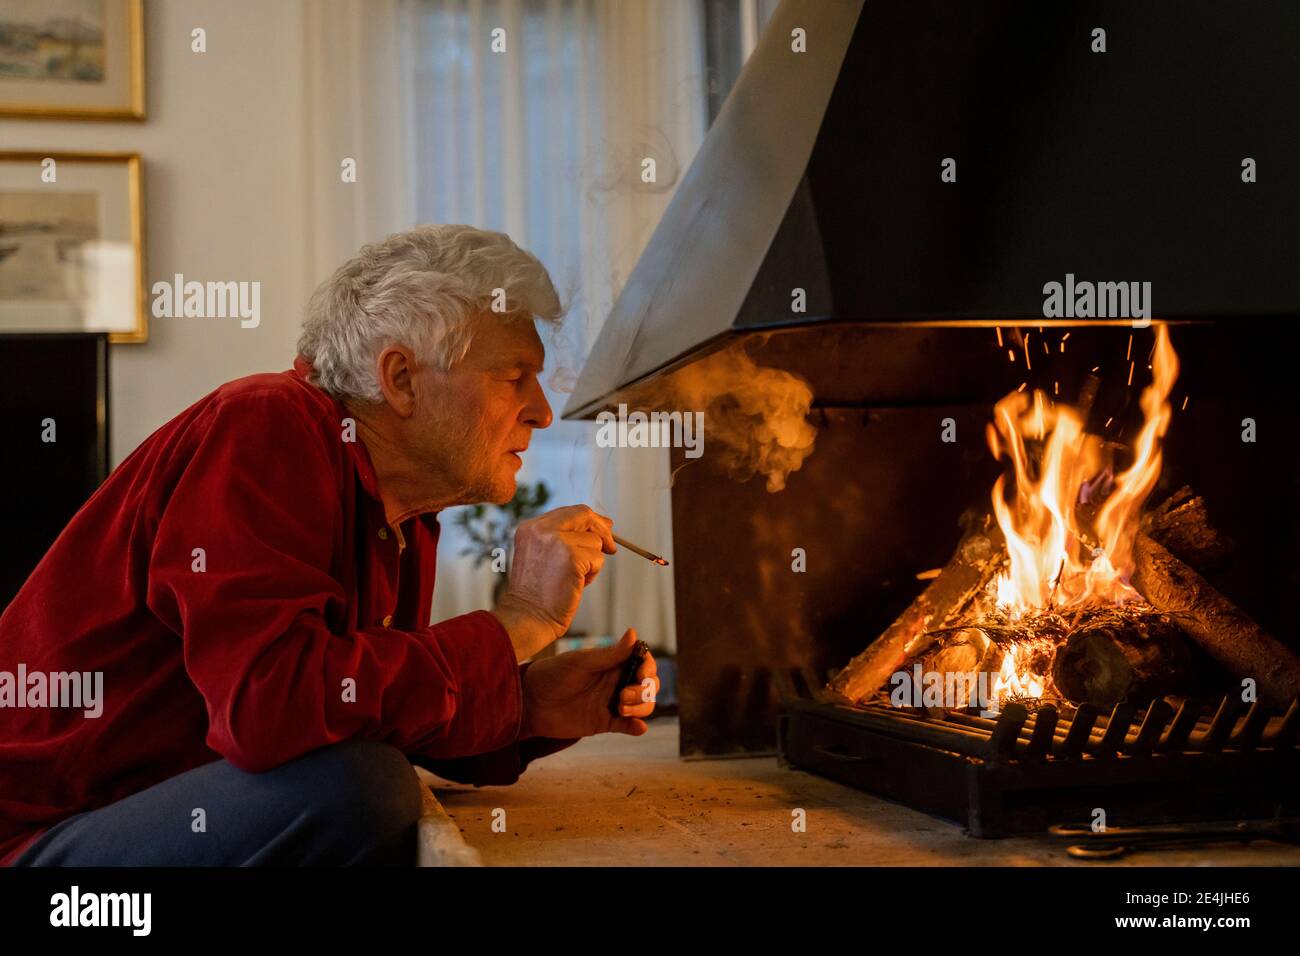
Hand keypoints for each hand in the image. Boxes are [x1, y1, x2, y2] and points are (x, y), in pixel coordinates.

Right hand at [493, 504, 615, 659]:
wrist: (528, 617)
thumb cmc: (537, 593)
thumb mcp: (542, 555)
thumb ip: (563, 538)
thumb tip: (603, 525)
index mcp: (531, 527)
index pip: (569, 512)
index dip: (590, 519)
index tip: (605, 528)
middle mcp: (541, 529)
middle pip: (584, 515)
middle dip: (603, 530)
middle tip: (611, 547)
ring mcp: (556, 541)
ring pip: (594, 541)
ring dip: (592, 561)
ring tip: (575, 578)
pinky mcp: (571, 557)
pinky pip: (598, 558)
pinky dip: (593, 573)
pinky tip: (577, 584)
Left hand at [519, 629, 659, 738]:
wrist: (530, 702)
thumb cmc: (552, 675)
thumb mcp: (581, 662)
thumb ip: (609, 654)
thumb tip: (634, 633)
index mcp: (612, 663)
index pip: (642, 663)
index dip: (648, 668)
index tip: (641, 673)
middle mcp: (615, 681)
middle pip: (648, 685)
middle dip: (645, 690)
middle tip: (623, 695)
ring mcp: (611, 702)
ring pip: (642, 706)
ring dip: (641, 707)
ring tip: (621, 709)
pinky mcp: (604, 722)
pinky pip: (627, 725)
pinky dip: (637, 727)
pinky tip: (637, 727)